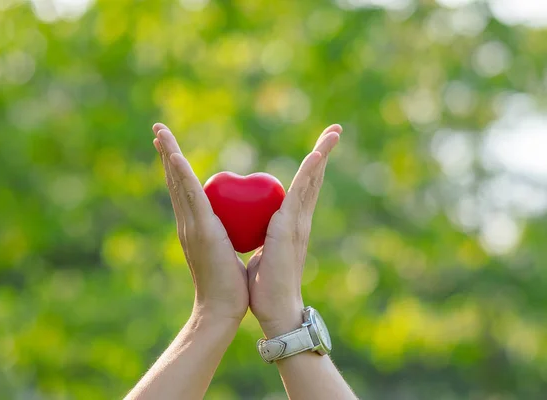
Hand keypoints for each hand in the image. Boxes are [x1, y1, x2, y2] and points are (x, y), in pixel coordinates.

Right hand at [152, 123, 248, 322]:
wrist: (222, 308)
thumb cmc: (229, 283)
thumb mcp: (226, 251)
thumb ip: (226, 235)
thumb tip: (235, 224)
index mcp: (194, 226)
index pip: (184, 189)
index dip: (176, 167)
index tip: (170, 146)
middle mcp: (186, 222)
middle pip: (174, 181)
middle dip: (166, 153)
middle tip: (158, 129)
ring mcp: (190, 226)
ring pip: (178, 184)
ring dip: (169, 155)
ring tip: (160, 132)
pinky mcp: (200, 230)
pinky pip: (190, 197)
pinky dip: (181, 175)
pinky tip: (174, 156)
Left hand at [247, 124, 341, 336]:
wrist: (276, 310)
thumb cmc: (266, 286)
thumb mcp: (263, 253)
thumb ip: (263, 237)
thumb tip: (251, 228)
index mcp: (292, 225)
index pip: (303, 189)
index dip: (311, 169)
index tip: (318, 149)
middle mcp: (300, 220)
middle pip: (314, 179)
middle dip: (324, 153)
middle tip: (334, 131)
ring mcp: (299, 224)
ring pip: (312, 182)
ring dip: (322, 155)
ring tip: (333, 134)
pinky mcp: (292, 228)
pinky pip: (301, 195)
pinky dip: (310, 173)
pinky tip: (317, 155)